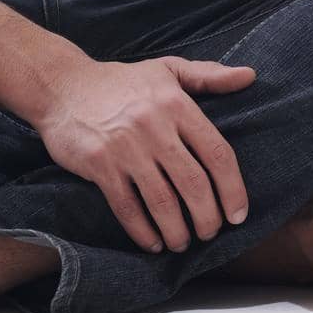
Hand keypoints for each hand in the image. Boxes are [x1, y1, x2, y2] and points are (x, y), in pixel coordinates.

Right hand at [31, 55, 255, 252]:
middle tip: (209, 232)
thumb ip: (209, 76)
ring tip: (183, 241)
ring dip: (179, 232)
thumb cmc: (121, 81)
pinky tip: (154, 242)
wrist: (63, 86)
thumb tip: (250, 77)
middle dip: (208, 219)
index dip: (233, 190)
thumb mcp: (166, 70)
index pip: (217, 153)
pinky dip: (145, 233)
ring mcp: (126, 147)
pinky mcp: (100, 165)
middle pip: (195, 185)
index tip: (238, 214)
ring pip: (164, 204)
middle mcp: (154, 125)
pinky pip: (129, 209)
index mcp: (176, 103)